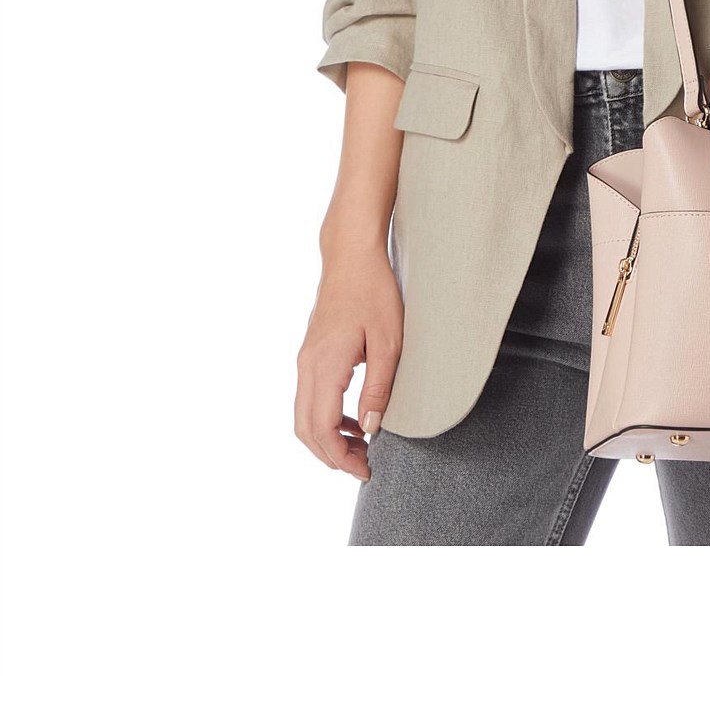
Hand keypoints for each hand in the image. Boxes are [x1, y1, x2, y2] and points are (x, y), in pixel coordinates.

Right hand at [295, 248, 402, 480]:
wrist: (351, 255)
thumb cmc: (375, 292)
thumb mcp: (389, 342)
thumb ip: (379, 388)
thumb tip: (372, 428)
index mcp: (325, 365)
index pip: (322, 429)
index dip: (341, 458)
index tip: (366, 471)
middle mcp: (307, 366)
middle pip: (305, 429)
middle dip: (331, 456)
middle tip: (363, 467)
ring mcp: (305, 359)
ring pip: (304, 415)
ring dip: (327, 438)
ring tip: (362, 447)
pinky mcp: (310, 353)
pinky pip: (309, 397)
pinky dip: (325, 418)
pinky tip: (354, 420)